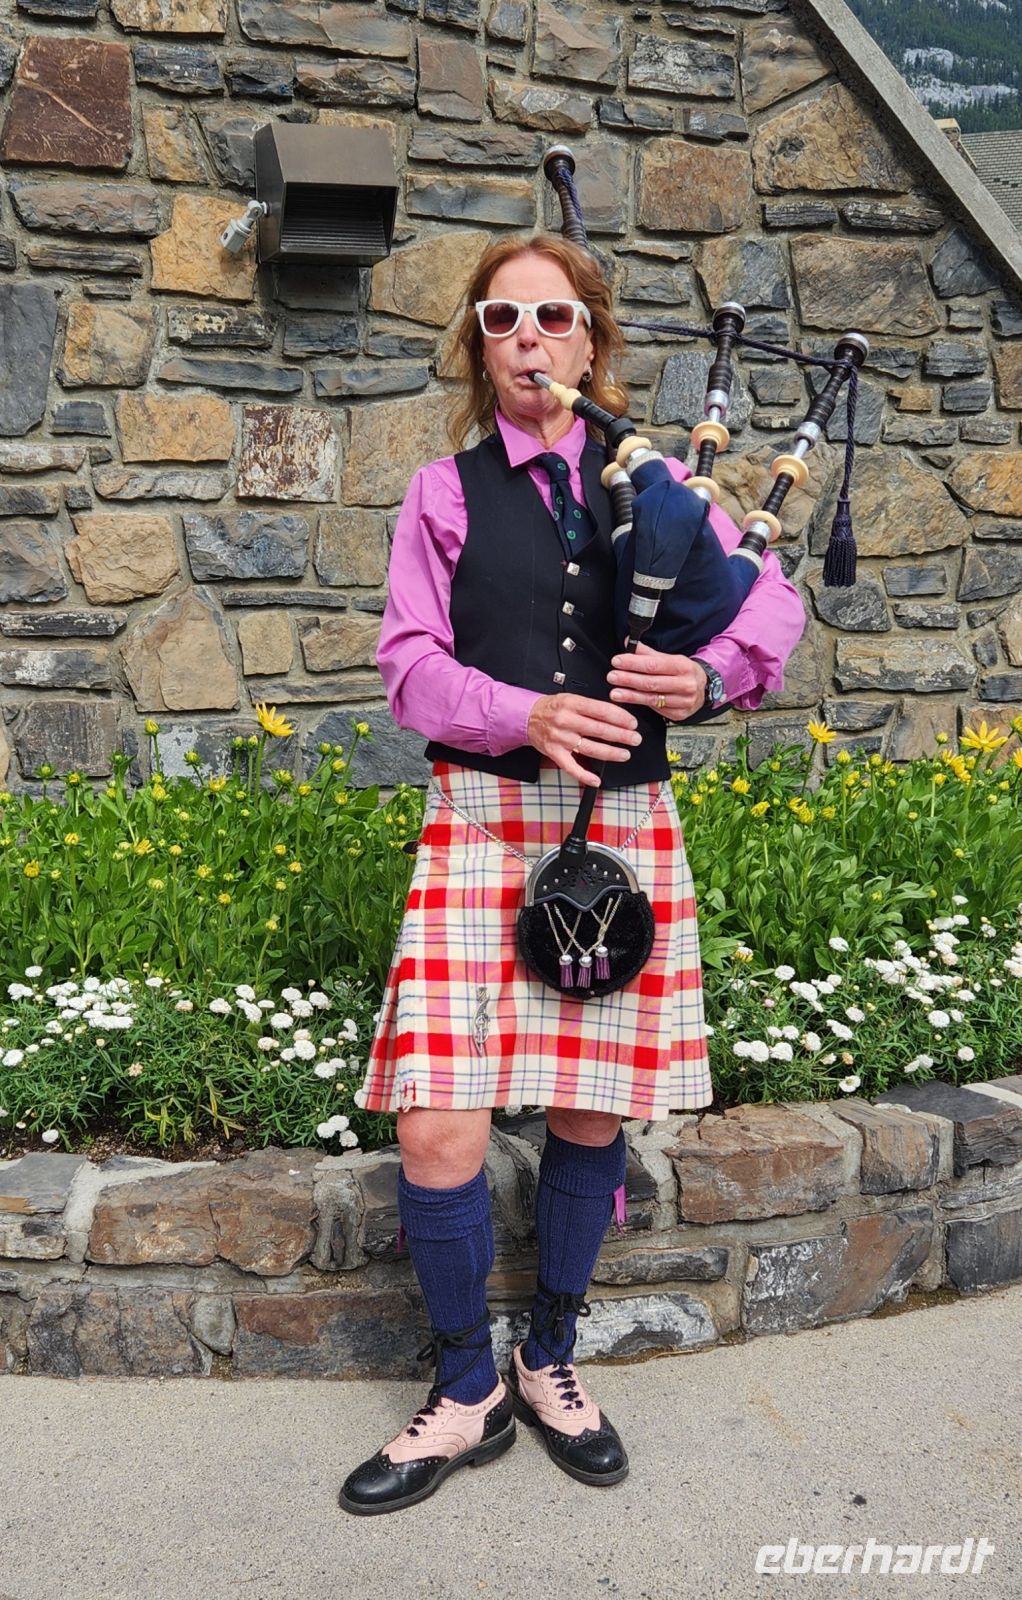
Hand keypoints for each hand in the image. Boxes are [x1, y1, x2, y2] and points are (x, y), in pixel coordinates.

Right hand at [526, 693, 642, 787]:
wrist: (526, 717)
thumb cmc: (552, 708)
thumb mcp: (571, 698)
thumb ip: (591, 707)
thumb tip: (617, 716)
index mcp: (572, 703)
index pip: (602, 710)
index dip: (620, 718)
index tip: (632, 723)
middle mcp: (566, 720)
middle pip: (599, 729)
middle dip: (621, 735)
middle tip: (635, 739)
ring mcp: (560, 738)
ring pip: (590, 748)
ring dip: (611, 753)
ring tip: (625, 754)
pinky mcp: (554, 753)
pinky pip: (571, 767)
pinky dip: (584, 775)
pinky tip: (596, 780)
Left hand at [607, 641, 707, 720]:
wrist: (704, 689)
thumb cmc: (684, 672)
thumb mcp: (670, 658)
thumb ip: (648, 653)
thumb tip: (629, 643)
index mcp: (683, 666)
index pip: (653, 664)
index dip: (633, 663)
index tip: (617, 661)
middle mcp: (685, 684)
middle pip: (651, 683)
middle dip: (629, 679)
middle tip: (612, 677)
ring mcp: (684, 701)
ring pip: (652, 698)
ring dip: (630, 696)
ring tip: (615, 693)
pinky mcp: (679, 714)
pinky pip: (656, 709)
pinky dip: (641, 704)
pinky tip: (630, 700)